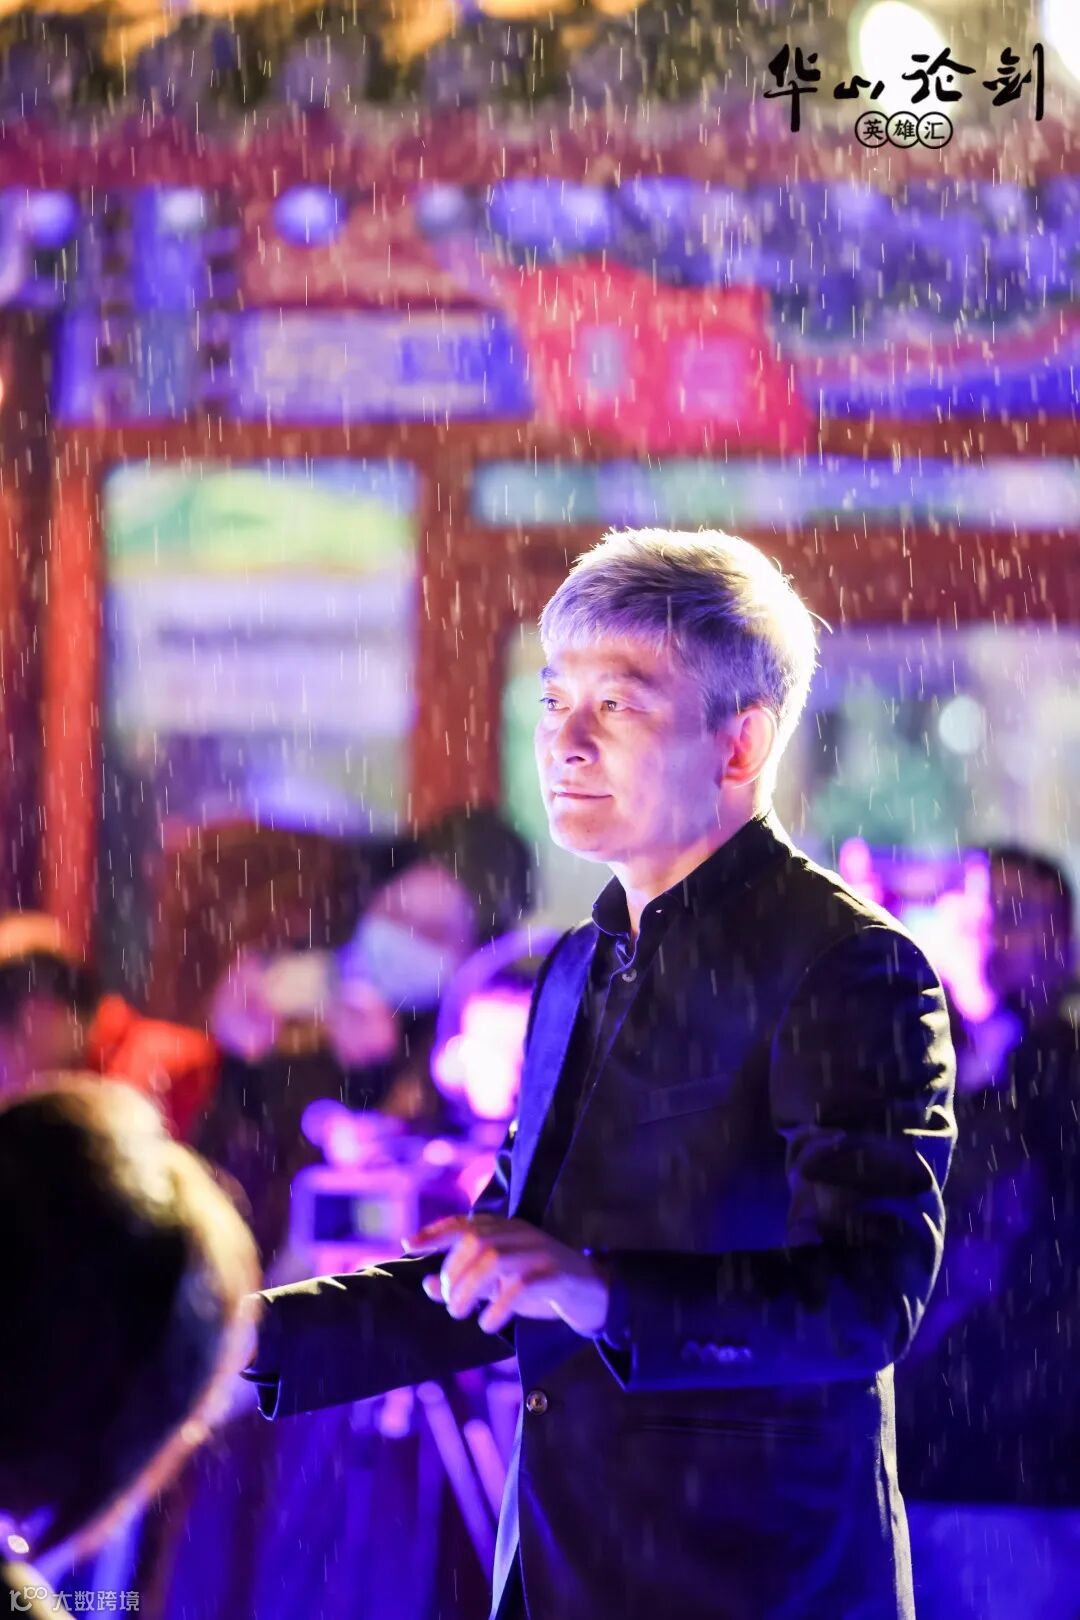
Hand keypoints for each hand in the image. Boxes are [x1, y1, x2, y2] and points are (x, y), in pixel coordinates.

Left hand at [403, 1214, 610, 1338]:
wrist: (592, 1292)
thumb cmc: (539, 1285)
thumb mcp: (498, 1283)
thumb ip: (464, 1281)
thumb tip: (426, 1285)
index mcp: (506, 1229)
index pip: (464, 1223)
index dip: (435, 1232)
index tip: (408, 1244)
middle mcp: (521, 1233)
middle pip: (475, 1241)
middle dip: (452, 1272)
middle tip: (448, 1300)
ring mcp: (540, 1250)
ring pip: (494, 1258)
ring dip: (468, 1289)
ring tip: (460, 1313)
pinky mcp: (556, 1273)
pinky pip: (520, 1284)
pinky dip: (497, 1307)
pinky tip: (488, 1324)